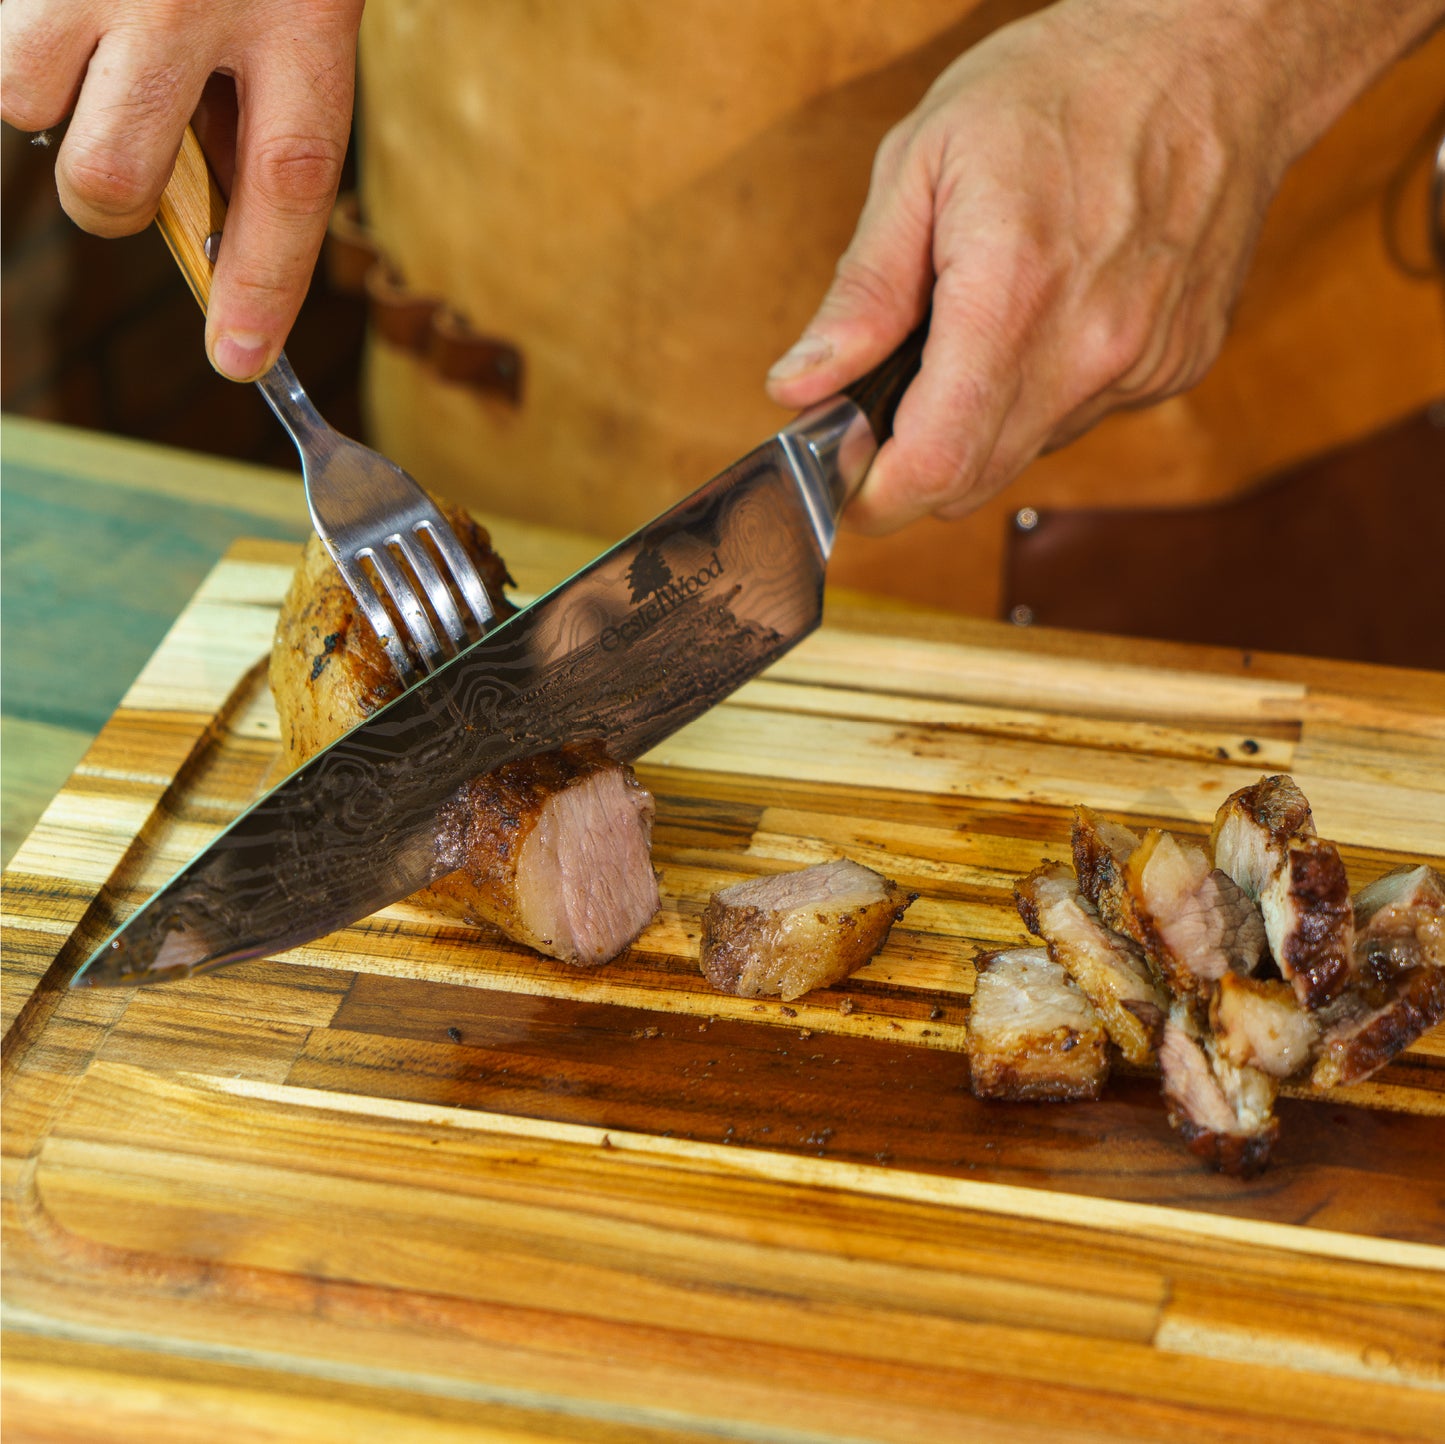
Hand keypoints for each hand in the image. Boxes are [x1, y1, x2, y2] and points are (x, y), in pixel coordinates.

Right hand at [2, 0, 363, 380]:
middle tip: (134, 153)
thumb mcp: (302, 12)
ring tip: (95, 41)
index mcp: (300, 19)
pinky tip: (73, 4)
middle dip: (117, 200)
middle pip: (115, 179)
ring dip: (53, 104)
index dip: (259, 286)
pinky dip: (22, 44)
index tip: (239, 362)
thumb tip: (207, 229)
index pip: (284, 189)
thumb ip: (262, 116)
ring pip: (24, 107)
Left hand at [764, 0, 1435, 534]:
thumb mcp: (922, 164)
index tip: (840, 483)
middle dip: (912, 469)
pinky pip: (1078, 419)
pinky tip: (1044, 319)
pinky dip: (1039, 394)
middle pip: (974, 482)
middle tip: (883, 411)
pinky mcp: (1175, 367)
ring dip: (977, 425)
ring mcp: (1141, 365)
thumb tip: (800, 387)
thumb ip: (861, 294)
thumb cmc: (1060, 88)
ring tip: (973, 331)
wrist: (1210, 53)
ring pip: (1023, 454)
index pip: (933, 465)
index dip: (873, 497)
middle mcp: (1088, 349)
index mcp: (1011, 296)